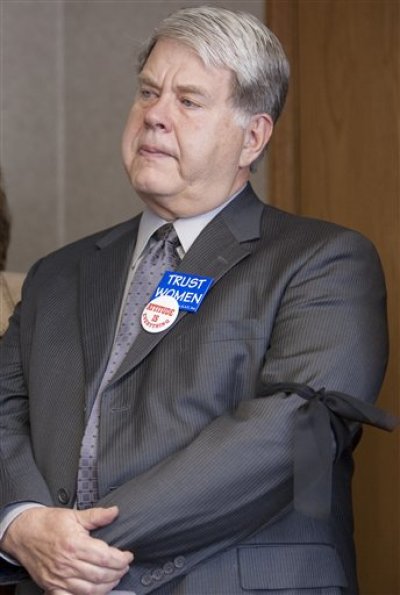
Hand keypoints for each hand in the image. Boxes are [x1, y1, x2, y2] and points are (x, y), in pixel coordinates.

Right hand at [1, 506, 132, 593]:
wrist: (24, 533)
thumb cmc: (48, 523)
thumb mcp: (74, 515)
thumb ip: (96, 515)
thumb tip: (114, 512)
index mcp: (75, 544)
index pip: (105, 557)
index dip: (121, 559)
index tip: (127, 556)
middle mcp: (67, 564)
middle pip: (100, 575)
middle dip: (117, 572)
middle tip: (124, 566)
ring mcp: (59, 578)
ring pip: (90, 590)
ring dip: (107, 586)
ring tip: (114, 578)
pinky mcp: (52, 586)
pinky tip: (95, 592)